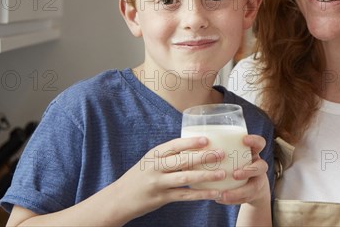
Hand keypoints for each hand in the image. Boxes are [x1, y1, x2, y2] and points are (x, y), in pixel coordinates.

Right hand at [113, 136, 227, 221]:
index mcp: (153, 155)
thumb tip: (193, 149)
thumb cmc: (137, 178)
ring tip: (222, 173)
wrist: (117, 199)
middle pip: (183, 160)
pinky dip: (201, 194)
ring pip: (185, 178)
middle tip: (221, 154)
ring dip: (205, 175)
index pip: (174, 145)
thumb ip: (167, 157)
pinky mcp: (161, 198)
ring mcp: (158, 183)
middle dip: (204, 157)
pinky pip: (185, 195)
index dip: (191, 142)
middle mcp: (155, 167)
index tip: (207, 139)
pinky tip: (214, 193)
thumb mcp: (148, 162)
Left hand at [216, 134, 269, 205]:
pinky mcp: (253, 194)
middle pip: (261, 166)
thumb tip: (194, 142)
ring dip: (239, 191)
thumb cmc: (235, 163)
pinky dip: (232, 200)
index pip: (260, 143)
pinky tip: (219, 199)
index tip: (244, 140)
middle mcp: (258, 166)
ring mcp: (258, 181)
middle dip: (248, 171)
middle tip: (235, 174)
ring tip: (223, 194)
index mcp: (253, 153)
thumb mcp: (233, 154)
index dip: (254, 141)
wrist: (250, 186)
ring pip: (253, 187)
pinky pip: (244, 199)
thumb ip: (220, 149)